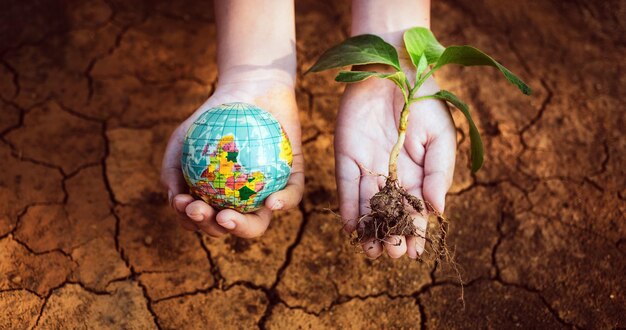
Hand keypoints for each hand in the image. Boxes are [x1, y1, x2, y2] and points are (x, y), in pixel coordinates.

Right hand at [161, 78, 303, 237]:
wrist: (247, 87)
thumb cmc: (211, 118)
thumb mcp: (181, 139)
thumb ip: (171, 170)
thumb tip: (175, 201)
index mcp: (215, 199)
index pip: (203, 220)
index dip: (192, 221)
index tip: (184, 203)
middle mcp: (241, 202)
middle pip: (230, 227)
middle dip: (213, 228)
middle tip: (203, 212)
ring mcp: (267, 192)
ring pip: (259, 222)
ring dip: (243, 227)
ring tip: (227, 217)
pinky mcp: (294, 178)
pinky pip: (292, 195)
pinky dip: (283, 202)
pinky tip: (271, 202)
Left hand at [335, 66, 455, 258]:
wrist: (393, 70)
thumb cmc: (423, 101)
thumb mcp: (440, 136)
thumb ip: (439, 173)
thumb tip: (437, 210)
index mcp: (418, 173)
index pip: (417, 209)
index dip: (417, 231)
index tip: (417, 253)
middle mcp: (392, 174)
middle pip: (391, 212)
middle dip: (393, 235)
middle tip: (394, 254)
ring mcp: (369, 167)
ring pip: (368, 205)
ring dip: (370, 229)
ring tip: (371, 252)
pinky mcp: (347, 157)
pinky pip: (346, 186)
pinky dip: (348, 207)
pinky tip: (350, 228)